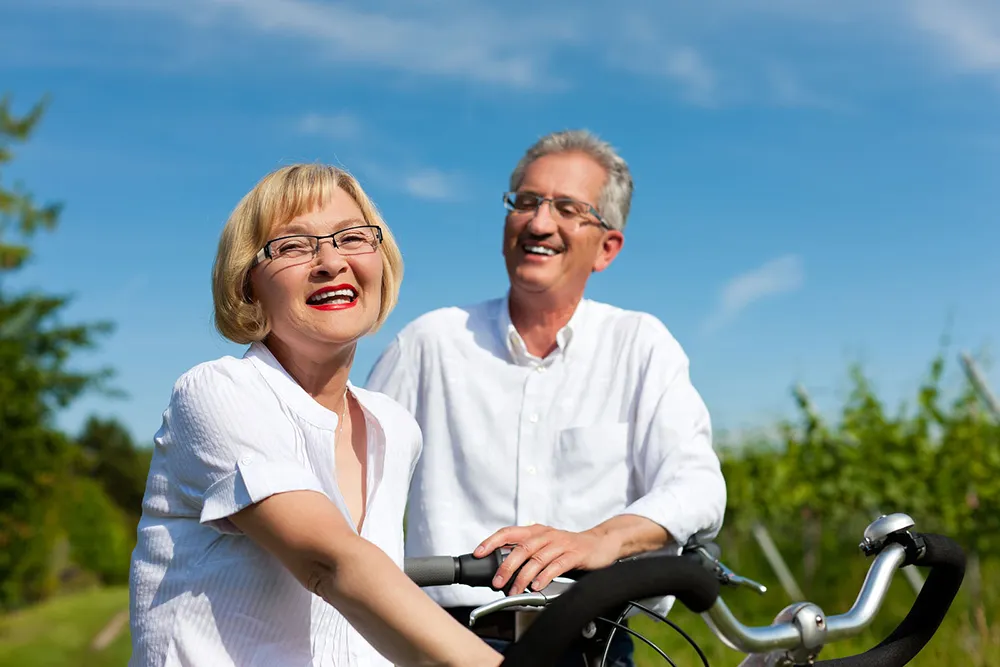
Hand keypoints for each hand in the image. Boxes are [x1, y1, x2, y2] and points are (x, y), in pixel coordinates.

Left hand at [473, 524, 621, 594]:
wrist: (600, 544)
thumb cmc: (569, 547)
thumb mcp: (545, 545)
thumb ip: (526, 554)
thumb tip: (502, 569)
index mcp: (536, 531)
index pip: (508, 532)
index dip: (492, 541)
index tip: (478, 553)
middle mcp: (546, 535)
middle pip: (521, 548)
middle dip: (506, 565)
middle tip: (497, 581)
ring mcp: (561, 544)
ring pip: (537, 558)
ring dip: (523, 576)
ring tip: (515, 590)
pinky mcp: (574, 554)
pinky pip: (556, 566)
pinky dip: (544, 577)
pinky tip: (537, 586)